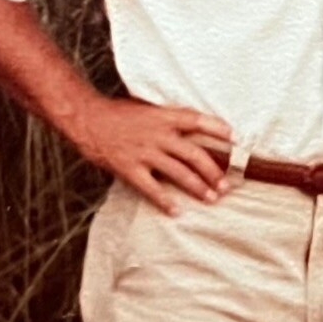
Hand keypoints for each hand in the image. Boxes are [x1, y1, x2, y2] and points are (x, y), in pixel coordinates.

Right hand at [73, 97, 233, 213]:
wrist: (87, 119)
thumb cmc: (118, 114)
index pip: (196, 120)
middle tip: (226, 185)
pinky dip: (164, 201)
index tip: (234, 139)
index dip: (217, 128)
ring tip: (211, 198)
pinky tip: (176, 211)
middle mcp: (157, 134)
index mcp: (163, 117)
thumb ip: (168, 120)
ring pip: (179, 173)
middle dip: (213, 171)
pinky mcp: (129, 168)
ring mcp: (144, 152)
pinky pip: (151, 188)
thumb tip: (193, 132)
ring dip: (198, 187)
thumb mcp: (147, 110)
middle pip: (194, 154)